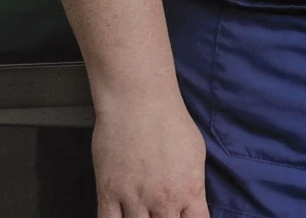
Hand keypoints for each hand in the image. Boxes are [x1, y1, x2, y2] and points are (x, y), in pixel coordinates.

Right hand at [90, 89, 207, 217]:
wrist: (137, 99)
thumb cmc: (168, 119)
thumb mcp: (196, 154)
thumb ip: (194, 186)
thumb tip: (192, 203)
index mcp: (189, 192)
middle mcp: (164, 200)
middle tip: (157, 215)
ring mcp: (135, 198)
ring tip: (141, 214)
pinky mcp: (109, 192)